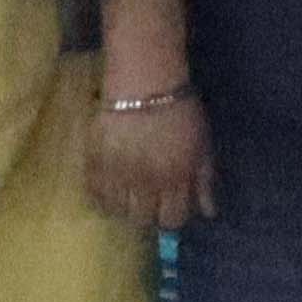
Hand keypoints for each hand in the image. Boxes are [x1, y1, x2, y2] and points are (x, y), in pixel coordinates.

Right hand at [84, 94, 213, 230]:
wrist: (144, 82)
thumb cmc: (180, 111)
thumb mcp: (202, 145)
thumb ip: (204, 181)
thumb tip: (208, 213)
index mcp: (175, 179)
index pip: (172, 219)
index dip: (172, 218)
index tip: (169, 208)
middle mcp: (146, 183)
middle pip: (143, 219)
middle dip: (148, 215)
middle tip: (147, 202)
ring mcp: (118, 174)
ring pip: (118, 210)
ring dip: (124, 208)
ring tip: (127, 196)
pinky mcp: (95, 161)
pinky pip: (93, 192)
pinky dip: (100, 197)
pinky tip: (107, 190)